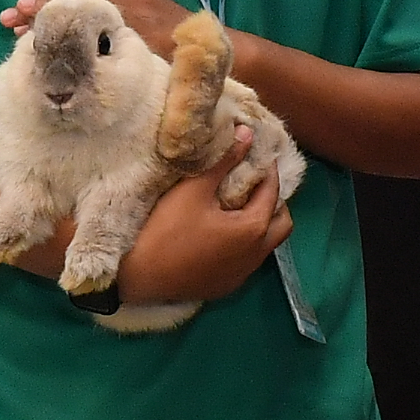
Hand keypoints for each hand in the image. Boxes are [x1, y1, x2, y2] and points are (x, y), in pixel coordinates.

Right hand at [3, 0, 189, 54]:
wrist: (212, 47)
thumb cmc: (176, 54)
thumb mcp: (137, 50)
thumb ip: (104, 42)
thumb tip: (66, 47)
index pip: (72, 0)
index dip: (42, 9)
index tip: (17, 15)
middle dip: (40, 8)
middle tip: (9, 18)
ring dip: (54, 10)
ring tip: (22, 20)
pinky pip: (95, 0)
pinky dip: (73, 11)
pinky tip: (57, 22)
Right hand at [112, 125, 294, 306]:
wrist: (138, 277)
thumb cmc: (166, 230)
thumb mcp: (194, 190)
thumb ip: (223, 161)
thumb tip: (246, 133)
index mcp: (253, 229)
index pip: (273, 193)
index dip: (267, 171)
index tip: (257, 156)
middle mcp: (255, 255)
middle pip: (282, 224)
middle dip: (274, 202)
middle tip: (253, 184)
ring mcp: (241, 275)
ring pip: (265, 245)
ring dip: (259, 224)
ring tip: (237, 206)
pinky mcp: (226, 286)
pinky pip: (247, 261)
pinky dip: (244, 244)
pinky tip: (221, 234)